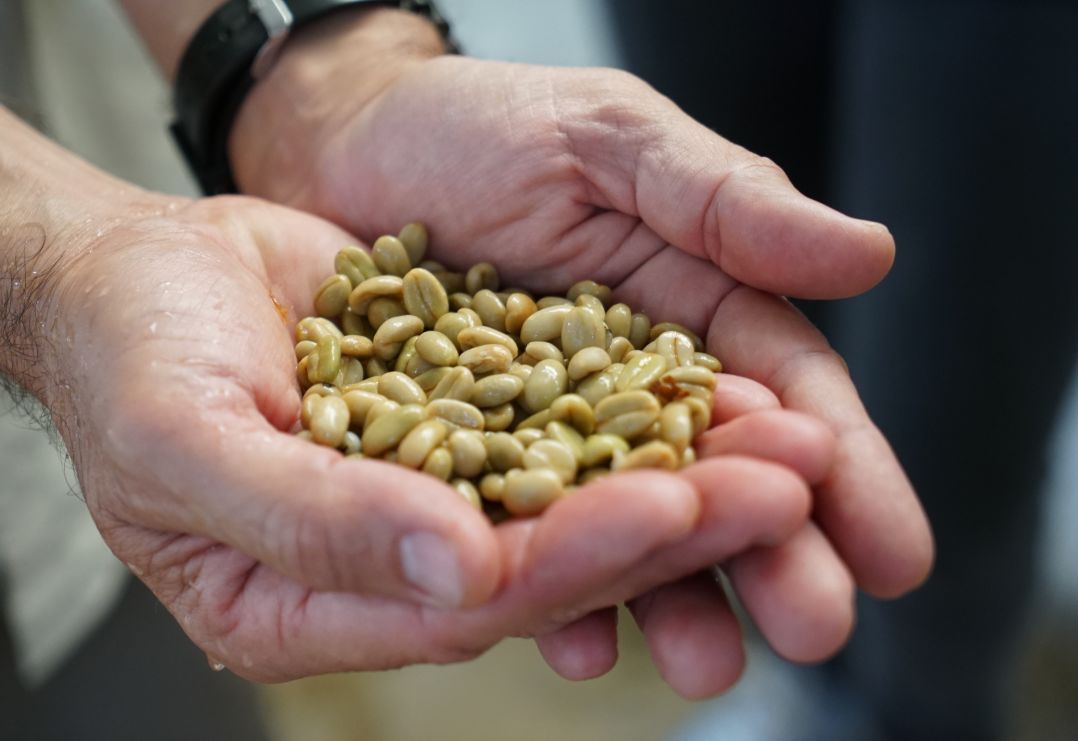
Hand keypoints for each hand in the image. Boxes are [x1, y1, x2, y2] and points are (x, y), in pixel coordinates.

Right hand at [42, 193, 833, 687]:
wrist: (134, 273)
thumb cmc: (129, 362)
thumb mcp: (185, 443)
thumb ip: (311, 522)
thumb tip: (455, 569)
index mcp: (316, 604)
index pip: (476, 597)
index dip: (581, 557)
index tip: (679, 505)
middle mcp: (395, 558)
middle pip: (553, 554)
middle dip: (676, 519)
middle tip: (788, 479)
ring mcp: (434, 487)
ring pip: (578, 490)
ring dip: (686, 463)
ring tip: (788, 439)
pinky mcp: (461, 414)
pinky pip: (560, 416)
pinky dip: (636, 401)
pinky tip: (714, 385)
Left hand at [229, 26, 933, 693]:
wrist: (343, 143)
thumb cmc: (479, 124)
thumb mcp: (610, 141)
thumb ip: (724, 201)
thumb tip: (866, 253)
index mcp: (692, 308)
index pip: (788, 394)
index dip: (845, 470)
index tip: (895, 553)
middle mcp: (632, 386)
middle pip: (718, 482)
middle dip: (773, 557)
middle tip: (815, 628)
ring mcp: (552, 436)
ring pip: (627, 529)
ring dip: (671, 597)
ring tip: (703, 662)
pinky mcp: (470, 466)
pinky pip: (517, 536)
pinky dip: (548, 589)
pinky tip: (574, 639)